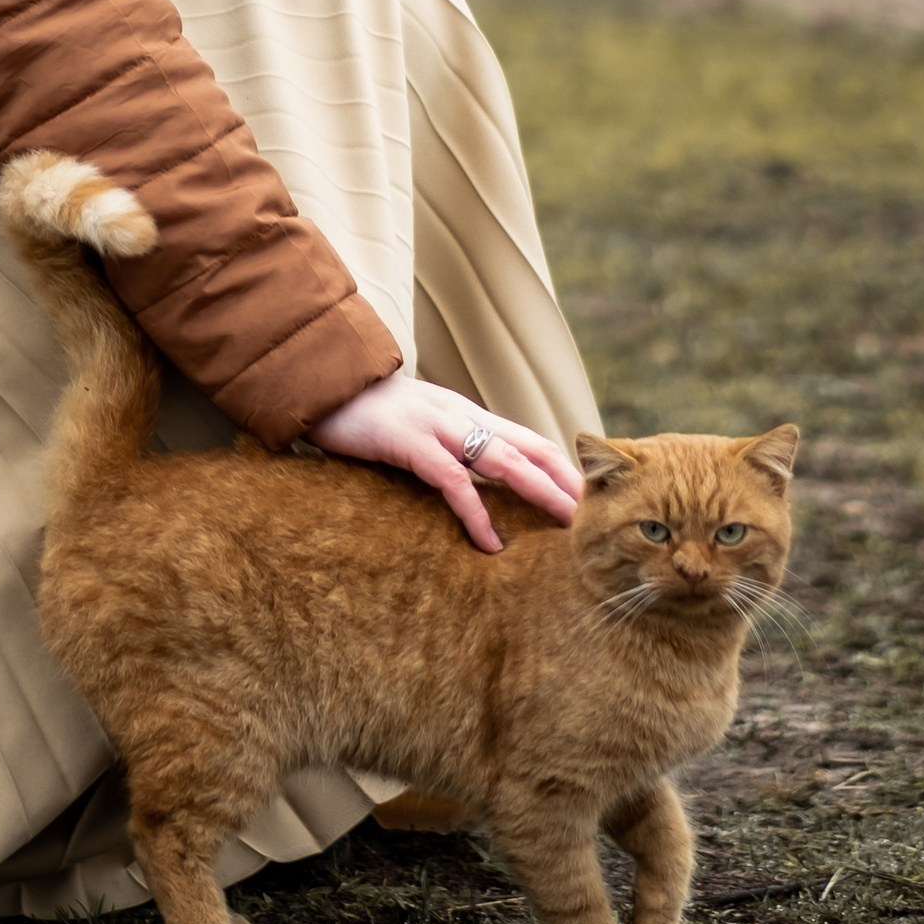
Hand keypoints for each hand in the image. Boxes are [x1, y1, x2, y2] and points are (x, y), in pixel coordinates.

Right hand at [306, 373, 581, 553]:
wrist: (326, 381)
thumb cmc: (369, 410)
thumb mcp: (420, 422)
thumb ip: (449, 442)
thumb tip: (476, 474)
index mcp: (467, 413)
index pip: (529, 438)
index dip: (563, 467)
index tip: (590, 497)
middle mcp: (462, 416)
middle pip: (530, 448)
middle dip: (567, 481)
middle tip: (597, 515)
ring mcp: (439, 427)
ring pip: (505, 460)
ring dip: (541, 492)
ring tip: (568, 524)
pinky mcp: (411, 443)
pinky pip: (453, 481)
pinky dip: (476, 513)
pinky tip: (490, 542)